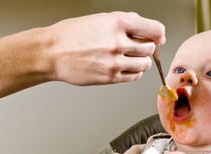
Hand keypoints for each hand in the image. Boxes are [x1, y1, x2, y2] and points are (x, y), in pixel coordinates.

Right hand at [47, 11, 165, 84]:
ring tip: (131, 57)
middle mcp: (118, 42)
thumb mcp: (100, 19)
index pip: (154, 29)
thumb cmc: (72, 34)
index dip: (159, 34)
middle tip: (141, 47)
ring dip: (142, 61)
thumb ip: (126, 24)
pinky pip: (135, 76)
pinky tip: (125, 67)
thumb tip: (149, 31)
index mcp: (117, 22)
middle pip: (151, 48)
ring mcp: (115, 62)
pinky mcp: (111, 77)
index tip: (159, 37)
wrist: (52, 52)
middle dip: (148, 48)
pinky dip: (135, 72)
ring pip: (145, 64)